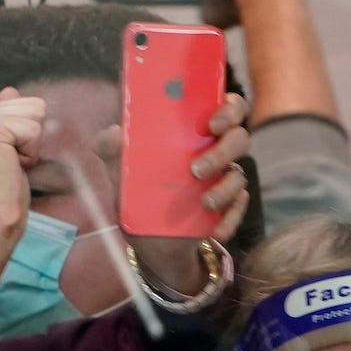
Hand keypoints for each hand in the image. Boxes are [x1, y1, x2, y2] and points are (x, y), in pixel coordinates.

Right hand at [0, 89, 45, 243]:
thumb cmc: (0, 189)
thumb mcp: (4, 146)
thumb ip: (5, 116)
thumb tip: (12, 91)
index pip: (21, 101)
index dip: (24, 134)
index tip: (4, 156)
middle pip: (31, 104)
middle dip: (29, 137)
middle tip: (8, 161)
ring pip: (35, 114)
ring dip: (30, 144)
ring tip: (9, 163)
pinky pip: (34, 130)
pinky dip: (31, 152)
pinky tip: (12, 166)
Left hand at [99, 92, 251, 294]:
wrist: (150, 243)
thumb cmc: (138, 193)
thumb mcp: (121, 172)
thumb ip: (111, 150)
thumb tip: (113, 134)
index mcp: (195, 132)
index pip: (226, 108)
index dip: (228, 110)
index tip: (211, 124)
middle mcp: (215, 151)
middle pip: (239, 139)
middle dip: (222, 151)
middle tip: (195, 169)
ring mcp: (224, 180)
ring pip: (239, 175)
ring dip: (224, 188)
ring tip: (204, 203)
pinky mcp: (228, 209)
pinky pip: (238, 210)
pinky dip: (229, 220)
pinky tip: (214, 232)